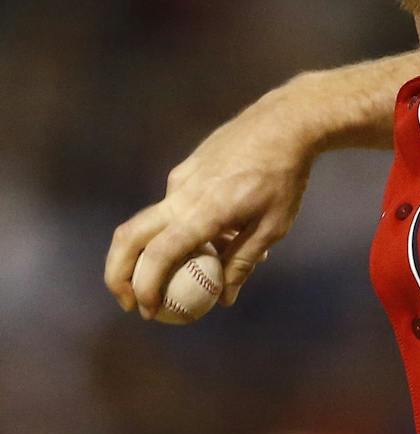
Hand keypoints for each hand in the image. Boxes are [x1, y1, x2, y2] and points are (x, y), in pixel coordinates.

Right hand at [104, 92, 314, 317]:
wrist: (284, 123)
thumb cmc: (285, 177)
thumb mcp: (273, 226)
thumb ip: (243, 262)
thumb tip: (224, 300)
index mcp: (205, 211)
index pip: (159, 254)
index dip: (145, 286)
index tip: (145, 310)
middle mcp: (183, 194)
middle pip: (130, 236)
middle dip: (119, 273)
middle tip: (131, 301)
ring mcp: (181, 178)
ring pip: (154, 223)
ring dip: (158, 251)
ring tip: (190, 271)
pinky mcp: (186, 168)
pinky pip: (175, 206)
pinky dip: (182, 227)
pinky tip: (218, 235)